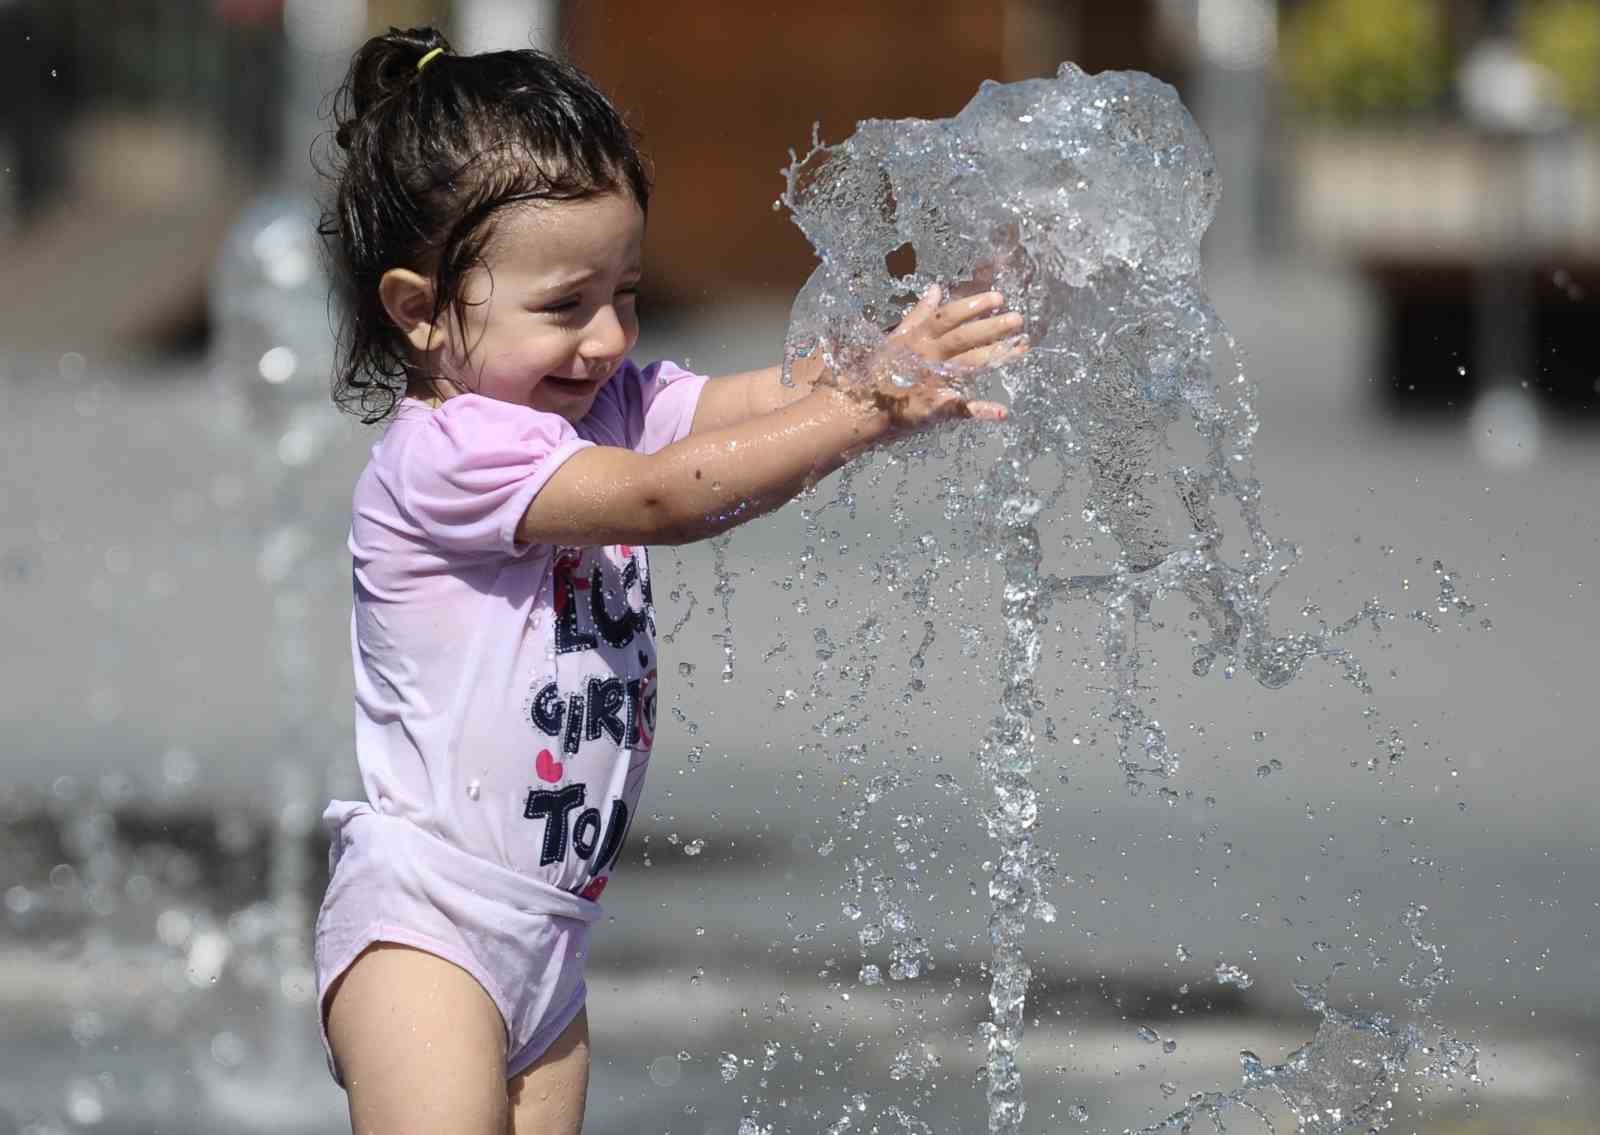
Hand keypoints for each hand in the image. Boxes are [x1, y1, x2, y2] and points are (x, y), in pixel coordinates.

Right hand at [857, 284, 1028, 427]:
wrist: (862, 405)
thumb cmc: (880, 370)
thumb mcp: (896, 337)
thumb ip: (918, 314)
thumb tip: (935, 289)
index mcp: (918, 338)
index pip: (948, 317)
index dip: (972, 306)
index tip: (997, 298)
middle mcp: (927, 356)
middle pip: (963, 338)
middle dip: (991, 328)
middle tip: (1017, 319)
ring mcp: (932, 381)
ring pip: (968, 366)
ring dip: (996, 357)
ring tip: (1022, 348)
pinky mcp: (934, 407)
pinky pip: (960, 409)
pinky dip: (981, 411)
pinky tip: (1002, 412)